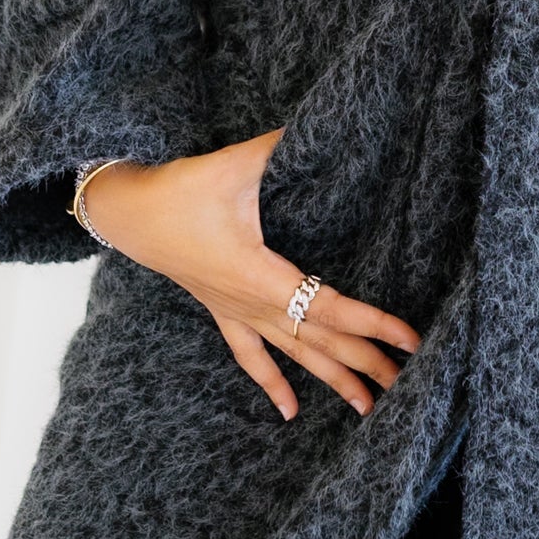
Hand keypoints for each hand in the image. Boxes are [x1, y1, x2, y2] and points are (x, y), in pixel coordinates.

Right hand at [80, 135, 420, 420]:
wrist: (129, 213)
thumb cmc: (180, 191)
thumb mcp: (234, 166)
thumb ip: (281, 150)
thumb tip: (325, 127)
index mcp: (260, 275)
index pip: (329, 306)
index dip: (372, 323)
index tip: (409, 338)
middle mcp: (252, 304)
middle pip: (319, 341)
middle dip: (364, 362)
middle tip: (408, 384)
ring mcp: (236, 313)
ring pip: (293, 355)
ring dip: (333, 381)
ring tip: (370, 409)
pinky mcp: (223, 311)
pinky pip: (251, 356)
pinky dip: (273, 384)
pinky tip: (290, 411)